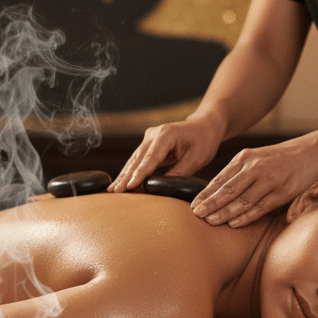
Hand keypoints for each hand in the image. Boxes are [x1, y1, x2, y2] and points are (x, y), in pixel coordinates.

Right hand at [109, 118, 223, 192]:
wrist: (204, 125)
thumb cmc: (204, 141)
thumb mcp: (197, 159)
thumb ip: (179, 172)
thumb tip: (162, 188)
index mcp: (167, 135)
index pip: (151, 158)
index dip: (140, 173)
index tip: (130, 186)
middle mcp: (154, 134)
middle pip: (138, 159)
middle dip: (126, 176)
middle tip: (114, 192)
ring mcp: (149, 137)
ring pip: (134, 159)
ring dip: (124, 175)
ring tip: (112, 190)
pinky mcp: (148, 143)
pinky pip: (138, 159)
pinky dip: (130, 171)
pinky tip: (122, 183)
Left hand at [191, 135, 317, 227]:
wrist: (314, 150)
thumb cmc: (281, 158)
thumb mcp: (257, 158)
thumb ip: (239, 172)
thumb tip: (217, 191)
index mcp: (245, 158)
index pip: (220, 179)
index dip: (205, 193)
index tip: (192, 205)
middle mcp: (255, 167)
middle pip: (227, 189)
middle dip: (210, 203)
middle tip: (195, 214)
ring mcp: (269, 180)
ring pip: (242, 200)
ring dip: (224, 212)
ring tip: (210, 221)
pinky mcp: (283, 191)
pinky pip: (261, 207)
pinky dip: (246, 216)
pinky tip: (234, 223)